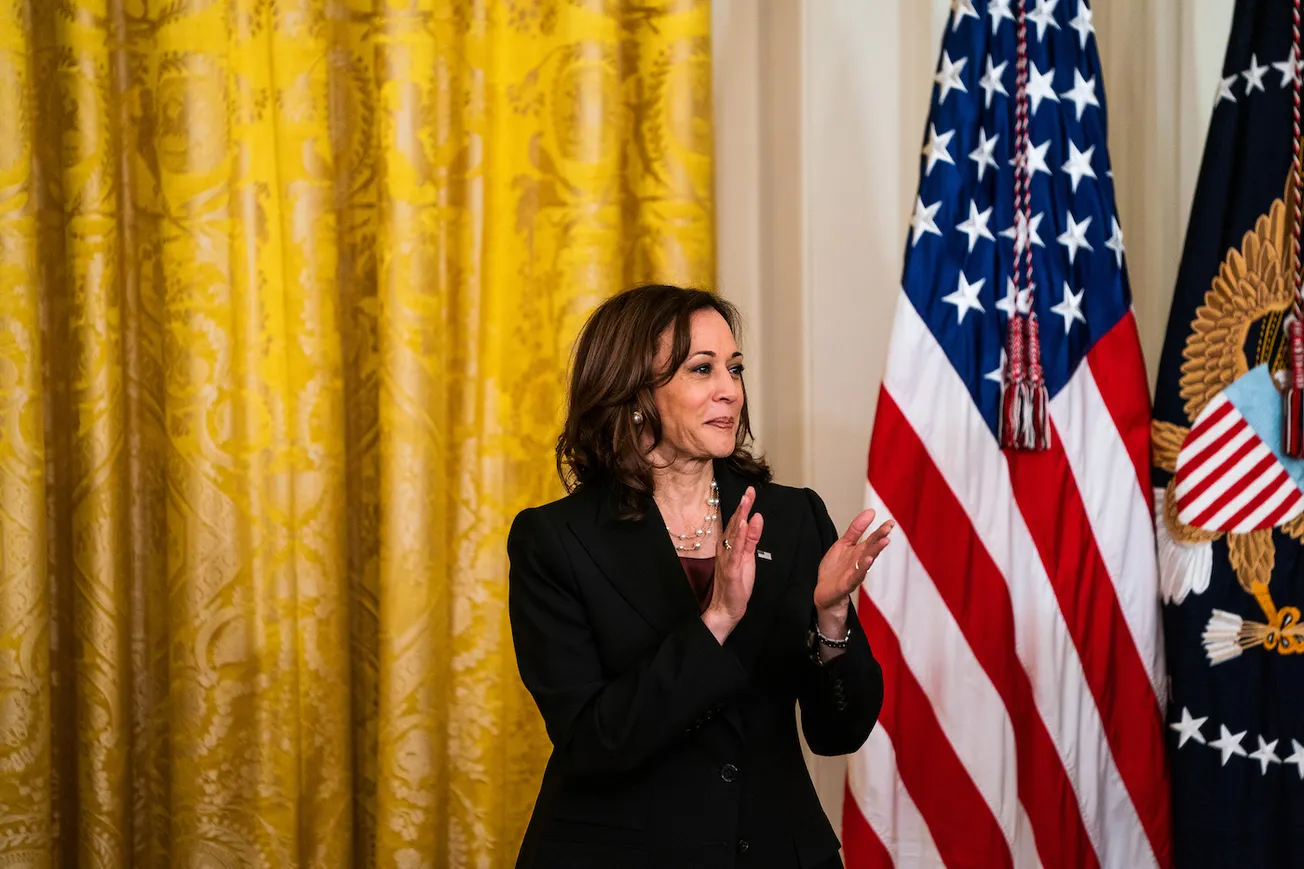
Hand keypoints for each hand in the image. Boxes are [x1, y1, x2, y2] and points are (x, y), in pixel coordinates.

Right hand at [702, 486, 763, 642]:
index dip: (744, 506)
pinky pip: (736, 550)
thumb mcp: (748, 557)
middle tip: (749, 490)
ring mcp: (727, 558)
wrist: (727, 608)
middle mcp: (725, 549)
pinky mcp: (731, 569)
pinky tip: (744, 525)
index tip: (750, 491)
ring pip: (734, 534)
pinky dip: (740, 537)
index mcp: (729, 545)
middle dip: (742, 506)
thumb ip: (752, 538)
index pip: (738, 522)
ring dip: (740, 516)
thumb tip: (756, 517)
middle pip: (735, 524)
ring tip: (746, 501)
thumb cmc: (737, 584)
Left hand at [813, 509, 893, 616]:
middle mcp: (860, 561)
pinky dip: (863, 568)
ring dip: (876, 551)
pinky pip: (856, 575)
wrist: (823, 592)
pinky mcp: (847, 583)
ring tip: (884, 541)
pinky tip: (868, 560)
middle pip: (872, 548)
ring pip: (867, 560)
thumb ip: (856, 529)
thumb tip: (871, 512)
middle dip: (880, 537)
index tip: (891, 522)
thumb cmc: (835, 569)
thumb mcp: (844, 543)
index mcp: (859, 551)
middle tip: (888, 528)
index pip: (872, 539)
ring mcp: (855, 572)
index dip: (881, 530)